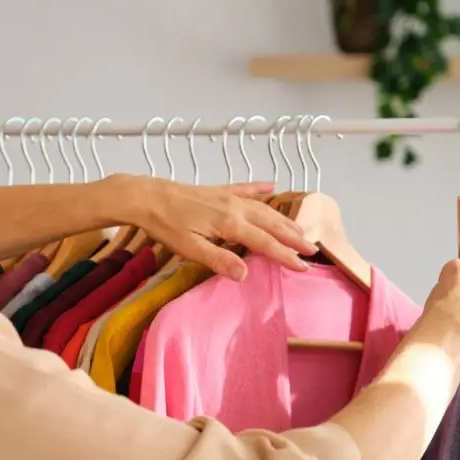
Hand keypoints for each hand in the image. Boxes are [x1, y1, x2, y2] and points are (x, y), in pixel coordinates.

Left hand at [113, 175, 317, 280]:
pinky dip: (260, 188)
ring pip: (263, 208)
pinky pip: (245, 188)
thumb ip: (218, 260)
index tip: (303, 267)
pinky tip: (272, 185)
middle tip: (313, 249)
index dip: (285, 255)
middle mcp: (234, 207)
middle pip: (271, 224)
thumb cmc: (166, 225)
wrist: (147, 196)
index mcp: (230, 224)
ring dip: (283, 218)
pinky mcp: (217, 191)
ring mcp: (227, 197)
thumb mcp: (190, 248)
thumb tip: (245, 274)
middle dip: (293, 237)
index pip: (265, 243)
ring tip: (300, 228)